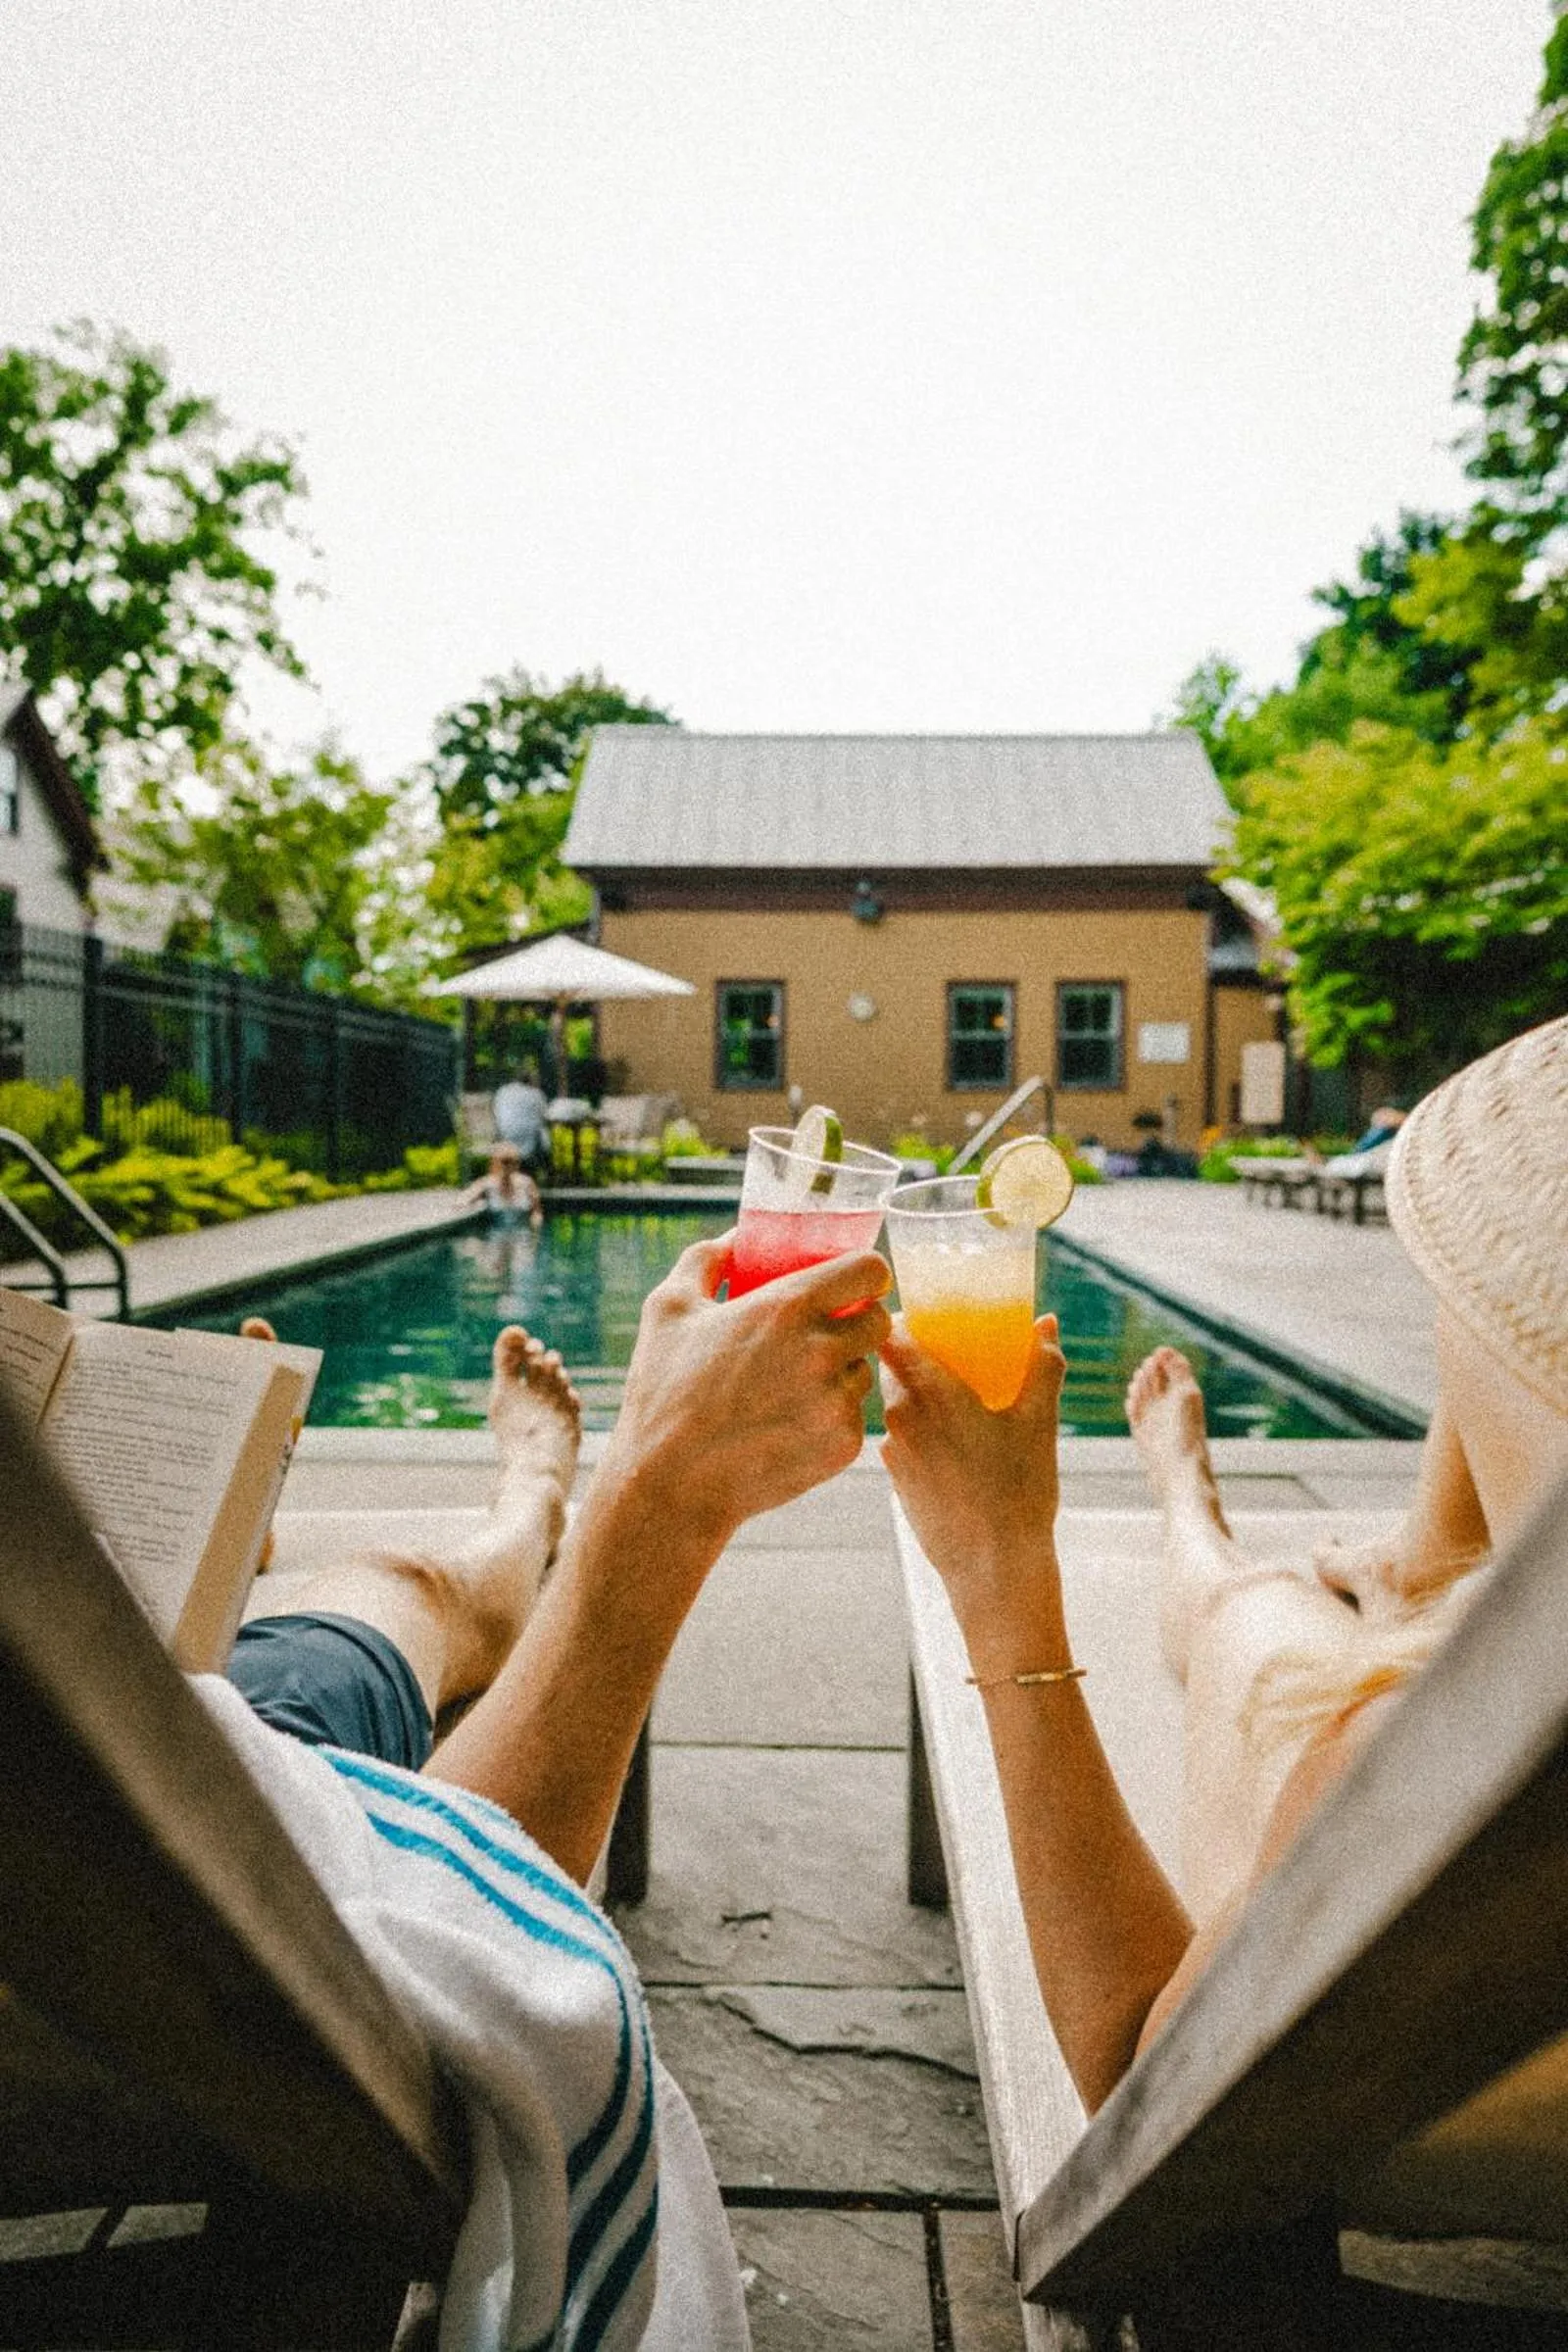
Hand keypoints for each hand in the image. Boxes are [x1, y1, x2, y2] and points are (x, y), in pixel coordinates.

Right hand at [602, 1232, 892, 1555]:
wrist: (671, 1486)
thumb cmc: (663, 1392)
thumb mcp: (668, 1309)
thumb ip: (707, 1260)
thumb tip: (735, 1239)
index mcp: (788, 1307)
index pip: (871, 1271)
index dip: (864, 1274)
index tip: (848, 1285)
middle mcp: (823, 1351)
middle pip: (879, 1322)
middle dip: (856, 1322)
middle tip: (822, 1334)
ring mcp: (837, 1402)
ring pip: (863, 1372)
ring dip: (840, 1373)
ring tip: (789, 1387)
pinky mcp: (843, 1446)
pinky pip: (852, 1417)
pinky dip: (829, 1417)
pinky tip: (786, 1424)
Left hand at [880, 1312, 1068, 1669]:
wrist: (994, 1571)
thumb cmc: (1019, 1494)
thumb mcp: (1040, 1422)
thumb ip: (1042, 1365)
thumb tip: (1045, 1324)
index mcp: (930, 1394)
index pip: (892, 1335)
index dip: (903, 1319)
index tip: (925, 1316)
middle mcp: (899, 1419)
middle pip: (892, 1367)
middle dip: (917, 1355)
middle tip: (951, 1351)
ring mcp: (893, 1454)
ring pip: (896, 1405)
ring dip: (919, 1395)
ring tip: (958, 1399)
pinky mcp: (896, 1482)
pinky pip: (902, 1440)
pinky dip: (921, 1431)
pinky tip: (956, 1444)